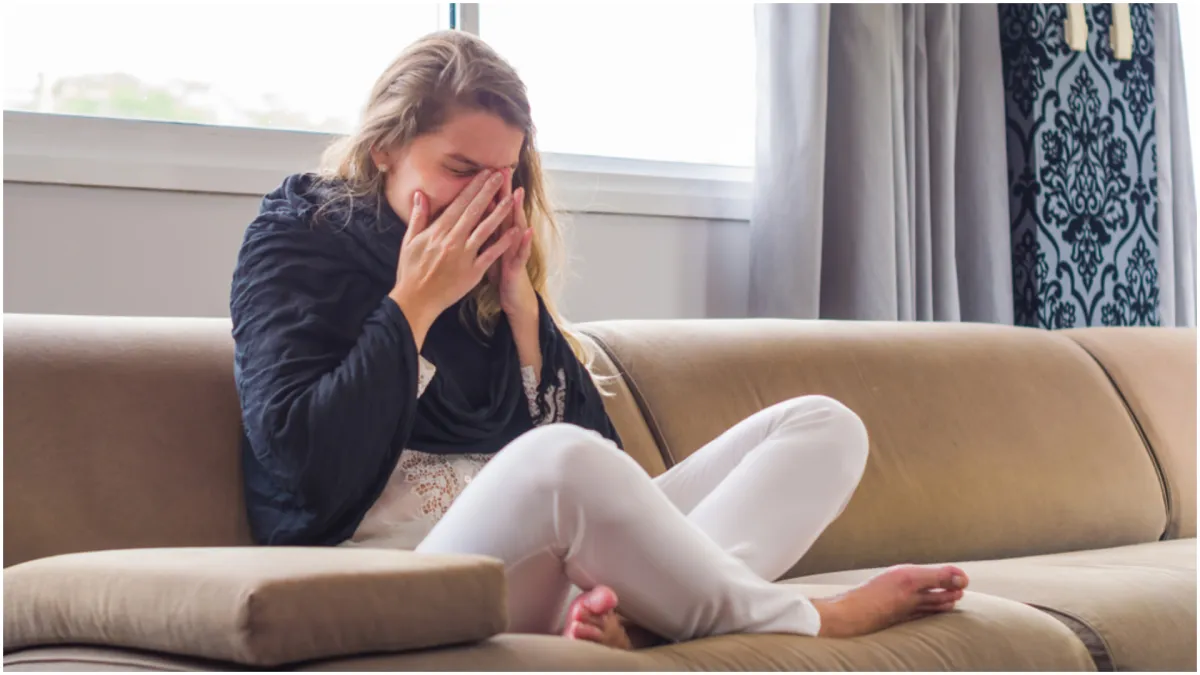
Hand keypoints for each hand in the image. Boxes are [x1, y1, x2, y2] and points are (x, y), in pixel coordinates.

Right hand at [389, 170, 520, 348]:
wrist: (415, 300)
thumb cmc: (410, 271)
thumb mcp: (409, 241)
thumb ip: (418, 217)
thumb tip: (420, 194)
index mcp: (437, 231)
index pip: (458, 204)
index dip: (472, 187)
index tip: (484, 174)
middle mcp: (451, 240)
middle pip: (473, 211)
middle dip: (487, 192)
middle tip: (500, 175)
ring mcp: (463, 256)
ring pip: (484, 229)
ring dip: (499, 212)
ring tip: (511, 198)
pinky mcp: (472, 272)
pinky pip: (491, 254)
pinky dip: (503, 242)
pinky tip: (515, 231)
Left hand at [487, 170, 536, 318]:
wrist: (512, 296)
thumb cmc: (498, 273)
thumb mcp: (486, 250)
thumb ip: (479, 231)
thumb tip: (467, 215)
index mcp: (492, 234)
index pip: (488, 209)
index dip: (485, 191)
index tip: (481, 169)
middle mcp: (505, 238)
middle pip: (503, 212)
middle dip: (503, 192)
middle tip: (503, 170)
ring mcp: (513, 251)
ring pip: (515, 228)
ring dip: (516, 211)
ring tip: (517, 193)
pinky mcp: (517, 267)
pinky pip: (520, 253)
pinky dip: (523, 242)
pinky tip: (525, 230)